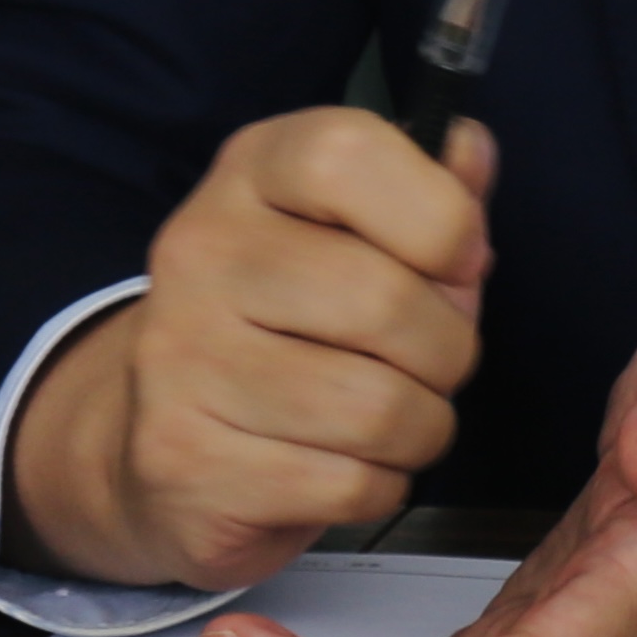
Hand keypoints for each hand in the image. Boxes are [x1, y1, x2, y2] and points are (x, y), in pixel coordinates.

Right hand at [5, 107, 492, 592]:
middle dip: (449, 350)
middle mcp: (200, 250)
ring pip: (377, 408)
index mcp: (251, 172)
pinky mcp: (184, 460)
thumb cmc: (296, 324)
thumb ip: (430, 191)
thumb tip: (470, 150)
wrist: (166, 442)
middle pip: (384, 300)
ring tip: (394, 420)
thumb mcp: (362, 233)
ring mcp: (181, 357)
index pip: (346, 156)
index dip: (439, 215)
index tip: (461, 263)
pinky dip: (377, 486)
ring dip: (420, 428)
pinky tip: (344, 466)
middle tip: (433, 364)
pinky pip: (347, 484)